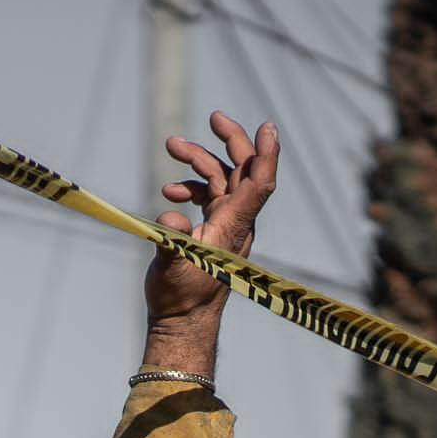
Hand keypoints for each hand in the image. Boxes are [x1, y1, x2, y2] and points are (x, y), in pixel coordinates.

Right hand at [138, 112, 283, 382]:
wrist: (183, 321)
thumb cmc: (181, 299)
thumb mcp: (172, 268)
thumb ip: (173, 241)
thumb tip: (171, 216)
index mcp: (233, 227)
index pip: (259, 184)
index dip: (266, 155)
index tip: (267, 127)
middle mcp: (235, 222)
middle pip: (242, 171)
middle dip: (231, 141)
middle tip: (214, 116)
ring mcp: (226, 225)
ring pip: (220, 180)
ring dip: (198, 160)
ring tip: (170, 145)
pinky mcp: (212, 231)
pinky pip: (208, 196)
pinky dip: (190, 186)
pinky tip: (169, 192)